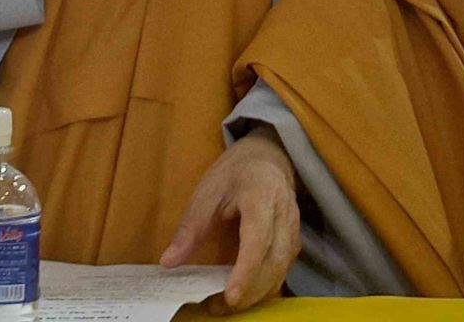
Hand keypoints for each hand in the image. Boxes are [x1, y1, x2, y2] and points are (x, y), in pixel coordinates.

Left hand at [160, 127, 300, 313]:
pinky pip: (283, 269)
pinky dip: (265, 286)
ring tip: (226, 305)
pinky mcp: (295, 240)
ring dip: (257, 293)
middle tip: (218, 307)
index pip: (258, 238)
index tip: (229, 296)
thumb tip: (169, 262)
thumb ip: (191, 228)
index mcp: (261, 195)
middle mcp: (284, 213)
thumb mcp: (207, 191)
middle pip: (273, 261)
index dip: (246, 270)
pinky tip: (245, 294)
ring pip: (281, 269)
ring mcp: (294, 227)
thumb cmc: (235, 172)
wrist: (267, 156)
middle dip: (249, 291)